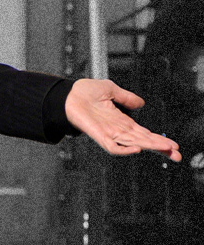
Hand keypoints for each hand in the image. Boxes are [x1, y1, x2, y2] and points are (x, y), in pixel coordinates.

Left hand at [65, 78, 180, 160]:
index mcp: (122, 121)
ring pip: (134, 144)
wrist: (66, 94)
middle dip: (160, 148)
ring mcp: (108, 133)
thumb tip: (141, 104)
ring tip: (166, 149)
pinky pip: (112, 147)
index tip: (173, 145)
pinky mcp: (98, 136)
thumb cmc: (84, 92)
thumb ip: (127, 98)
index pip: (144, 133)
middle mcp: (117, 129)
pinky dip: (124, 149)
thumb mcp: (111, 90)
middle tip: (177, 155)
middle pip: (143, 141)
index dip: (158, 139)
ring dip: (150, 147)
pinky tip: (137, 149)